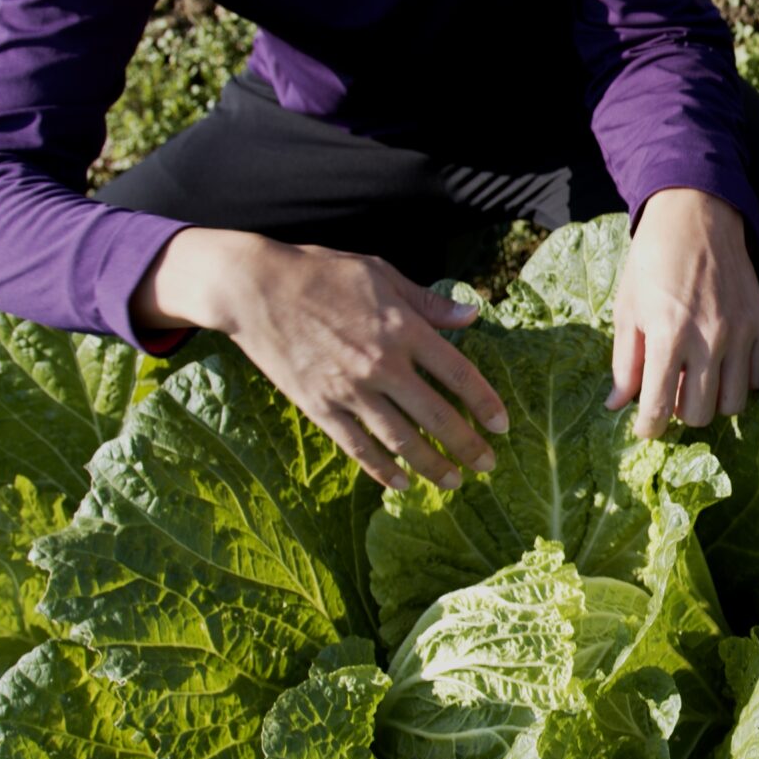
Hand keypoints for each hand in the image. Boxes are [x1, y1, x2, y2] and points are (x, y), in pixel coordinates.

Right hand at [133, 228, 509, 491]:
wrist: (256, 289)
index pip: (458, 374)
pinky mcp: (319, 407)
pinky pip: (357, 447)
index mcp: (402, 329)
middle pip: (436, 416)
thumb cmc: (323, 273)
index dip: (485, 403)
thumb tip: (471, 316)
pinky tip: (401, 484)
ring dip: (430, 465)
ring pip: (400, 440)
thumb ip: (428, 303)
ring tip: (453, 482)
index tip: (502, 425)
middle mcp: (381, 364)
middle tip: (488, 465)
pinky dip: (381, 470)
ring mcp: (349, 390)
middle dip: (467, 445)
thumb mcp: (381, 274)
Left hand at [607, 188, 758, 437]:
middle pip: (699, 414)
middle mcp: (708, 337)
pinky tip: (723, 363)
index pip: (658, 408)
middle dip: (680, 414)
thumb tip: (616, 406)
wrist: (696, 216)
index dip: (648, 428)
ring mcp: (740, 331)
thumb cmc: (653, 261)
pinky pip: (757, 377)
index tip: (645, 428)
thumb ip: (624, 362)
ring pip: (733, 404)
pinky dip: (739, 380)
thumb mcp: (627, 309)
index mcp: (667, 334)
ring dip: (712, 401)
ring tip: (697, 381)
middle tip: (670, 395)